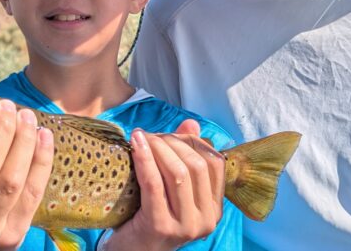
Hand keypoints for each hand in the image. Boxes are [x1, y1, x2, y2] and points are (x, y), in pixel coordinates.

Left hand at [104, 120, 225, 250]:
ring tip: (142, 138)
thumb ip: (184, 155)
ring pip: (178, 173)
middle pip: (196, 165)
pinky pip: (154, 183)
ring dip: (158, 148)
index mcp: (214, 209)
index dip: (193, 141)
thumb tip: (191, 124)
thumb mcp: (171, 188)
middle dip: (172, 142)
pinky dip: (145, 158)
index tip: (171, 134)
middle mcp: (206, 220)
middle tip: (152, 135)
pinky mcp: (160, 226)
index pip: (215, 163)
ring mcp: (185, 225)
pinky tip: (135, 143)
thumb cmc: (149, 217)